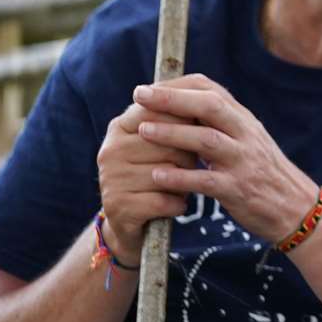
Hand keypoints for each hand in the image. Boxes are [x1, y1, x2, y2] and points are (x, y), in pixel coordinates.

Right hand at [96, 100, 199, 263]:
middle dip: (188, 157)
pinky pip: (165, 201)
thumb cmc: (157, 174)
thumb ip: (177, 119)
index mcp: (120, 126)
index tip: (196, 133)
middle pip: (169, 144)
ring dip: (184, 182)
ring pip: (169, 173)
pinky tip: (173, 205)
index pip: (162, 112)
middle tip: (188, 166)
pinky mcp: (119, 206)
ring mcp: (111, 178)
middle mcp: (111, 149)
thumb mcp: (162, 143)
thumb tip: (210, 97)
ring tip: (178, 186)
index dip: (186, 124)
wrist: (132, 223)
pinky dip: (177, 205)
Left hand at [131, 74, 316, 242]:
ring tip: (142, 131)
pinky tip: (157, 174)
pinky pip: (206, 181)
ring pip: (206, 140)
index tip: (150, 88)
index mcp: (244, 121)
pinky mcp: (238, 190)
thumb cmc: (263, 173)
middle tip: (139, 95)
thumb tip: (184, 105)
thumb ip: (222, 124)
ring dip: (172, 134)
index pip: (212, 90)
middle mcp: (246, 135)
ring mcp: (243, 162)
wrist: (296, 207)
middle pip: (209, 107)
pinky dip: (180, 176)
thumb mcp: (248, 140)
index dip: (178, 86)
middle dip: (172, 99)